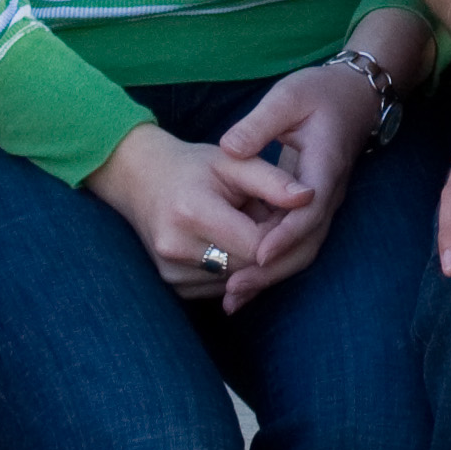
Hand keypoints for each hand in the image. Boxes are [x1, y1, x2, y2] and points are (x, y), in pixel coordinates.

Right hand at [89, 123, 303, 300]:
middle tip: (270, 220)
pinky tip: (230, 243)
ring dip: (251, 261)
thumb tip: (310, 197)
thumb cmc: (194, 167)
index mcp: (193, 212)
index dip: (280, 233)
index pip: (257, 244)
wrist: (141, 180)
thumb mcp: (234, 162)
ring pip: (236, 280)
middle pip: (248, 267)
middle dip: (268, 248)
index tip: (286, 214)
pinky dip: (233, 270)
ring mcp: (170, 272)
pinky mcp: (172, 286)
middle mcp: (177, 248)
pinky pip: (220, 287)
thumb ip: (273, 181)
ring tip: (246, 226)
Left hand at [211, 64, 377, 310]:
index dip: (285, 234)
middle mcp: (329, 193)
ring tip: (232, 297)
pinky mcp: (312, 209)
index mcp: (325, 164)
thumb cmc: (319, 93)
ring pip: (303, 250)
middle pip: (307, 243)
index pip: (309, 208)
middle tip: (234, 291)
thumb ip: (259, 123)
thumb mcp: (288, 97)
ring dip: (270, 275)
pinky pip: (295, 243)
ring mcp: (324, 204)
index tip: (257, 255)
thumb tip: (227, 149)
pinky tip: (240, 279)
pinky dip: (271, 264)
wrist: (355, 97)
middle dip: (272, 270)